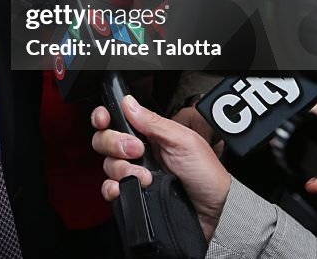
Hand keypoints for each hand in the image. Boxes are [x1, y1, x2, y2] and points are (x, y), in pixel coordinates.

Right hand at [92, 95, 231, 239]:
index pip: (116, 119)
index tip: (104, 119)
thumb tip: (129, 103)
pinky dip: (111, 189)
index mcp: (149, 134)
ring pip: (107, 165)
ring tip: (146, 177)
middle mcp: (138, 153)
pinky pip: (108, 189)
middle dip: (115, 143)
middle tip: (137, 150)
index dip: (104, 117)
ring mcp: (133, 174)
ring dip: (123, 170)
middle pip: (105, 140)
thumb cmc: (206, 176)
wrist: (213, 213)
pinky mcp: (131, 195)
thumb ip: (154, 122)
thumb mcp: (185, 141)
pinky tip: (122, 189)